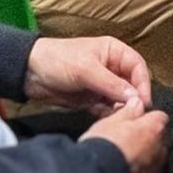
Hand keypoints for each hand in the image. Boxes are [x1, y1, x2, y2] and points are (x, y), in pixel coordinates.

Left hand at [25, 35, 152, 110]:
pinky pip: (107, 108)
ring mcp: (102, 84)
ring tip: (121, 118)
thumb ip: (112, 84)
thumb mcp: (86, 69)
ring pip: (121, 98)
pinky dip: (110, 114)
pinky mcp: (92, 99)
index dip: (143, 83)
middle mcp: (111, 67)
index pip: (137, 67)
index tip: (143, 101)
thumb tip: (136, 97)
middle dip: (133, 98)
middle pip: (132, 84)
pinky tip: (110, 121)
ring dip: (122, 108)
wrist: (28, 73)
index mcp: (114, 52)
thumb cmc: (58, 60)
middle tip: (133, 114)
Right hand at [81, 98, 167, 172]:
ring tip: (123, 163)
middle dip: (147, 141)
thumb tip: (138, 102)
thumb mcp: (111, 121)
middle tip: (127, 142)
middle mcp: (161, 150)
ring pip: (154, 161)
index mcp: (154, 129)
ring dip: (143, 160)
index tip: (134, 122)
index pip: (159, 117)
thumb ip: (128, 111)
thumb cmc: (103, 145)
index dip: (146, 119)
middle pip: (159, 141)